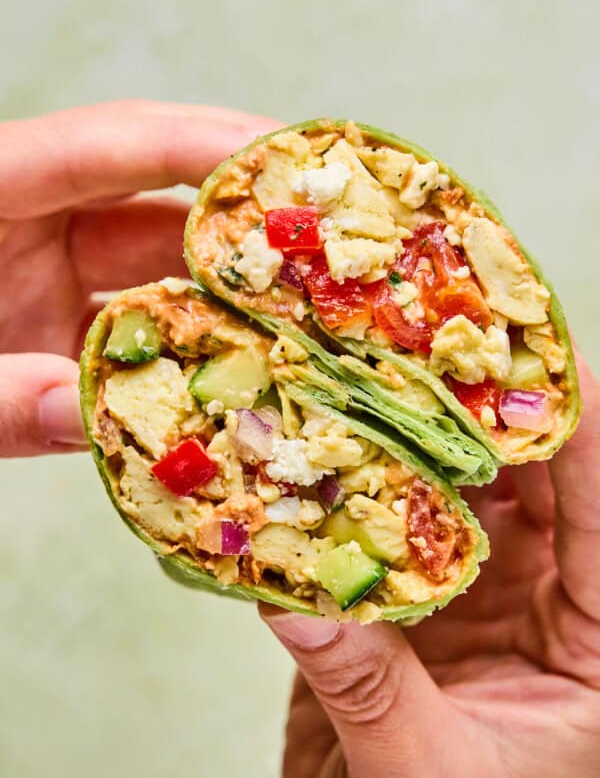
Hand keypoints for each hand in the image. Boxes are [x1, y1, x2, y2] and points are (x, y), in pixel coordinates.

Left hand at [0, 100, 277, 456]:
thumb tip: (83, 412)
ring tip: (312, 323)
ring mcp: (55, 290)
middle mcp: (33, 231)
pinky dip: (194, 362)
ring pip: (166, 282)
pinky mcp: (67, 343)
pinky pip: (147, 343)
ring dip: (234, 305)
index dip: (206, 144)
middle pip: (162, 210)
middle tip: (334, 246)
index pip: (115, 146)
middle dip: (249, 228)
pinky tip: (247, 383)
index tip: (291, 155)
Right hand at [261, 355, 599, 776]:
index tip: (542, 357)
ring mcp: (493, 583)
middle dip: (498, 408)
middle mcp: (555, 596)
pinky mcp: (434, 585)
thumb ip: (369, 686)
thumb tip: (291, 603)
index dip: (583, 429)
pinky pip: (418, 513)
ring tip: (392, 371)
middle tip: (443, 340)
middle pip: (545, 478)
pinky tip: (351, 441)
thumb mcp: (426, 773)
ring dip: (439, 431)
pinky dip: (388, 476)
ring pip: (480, 484)